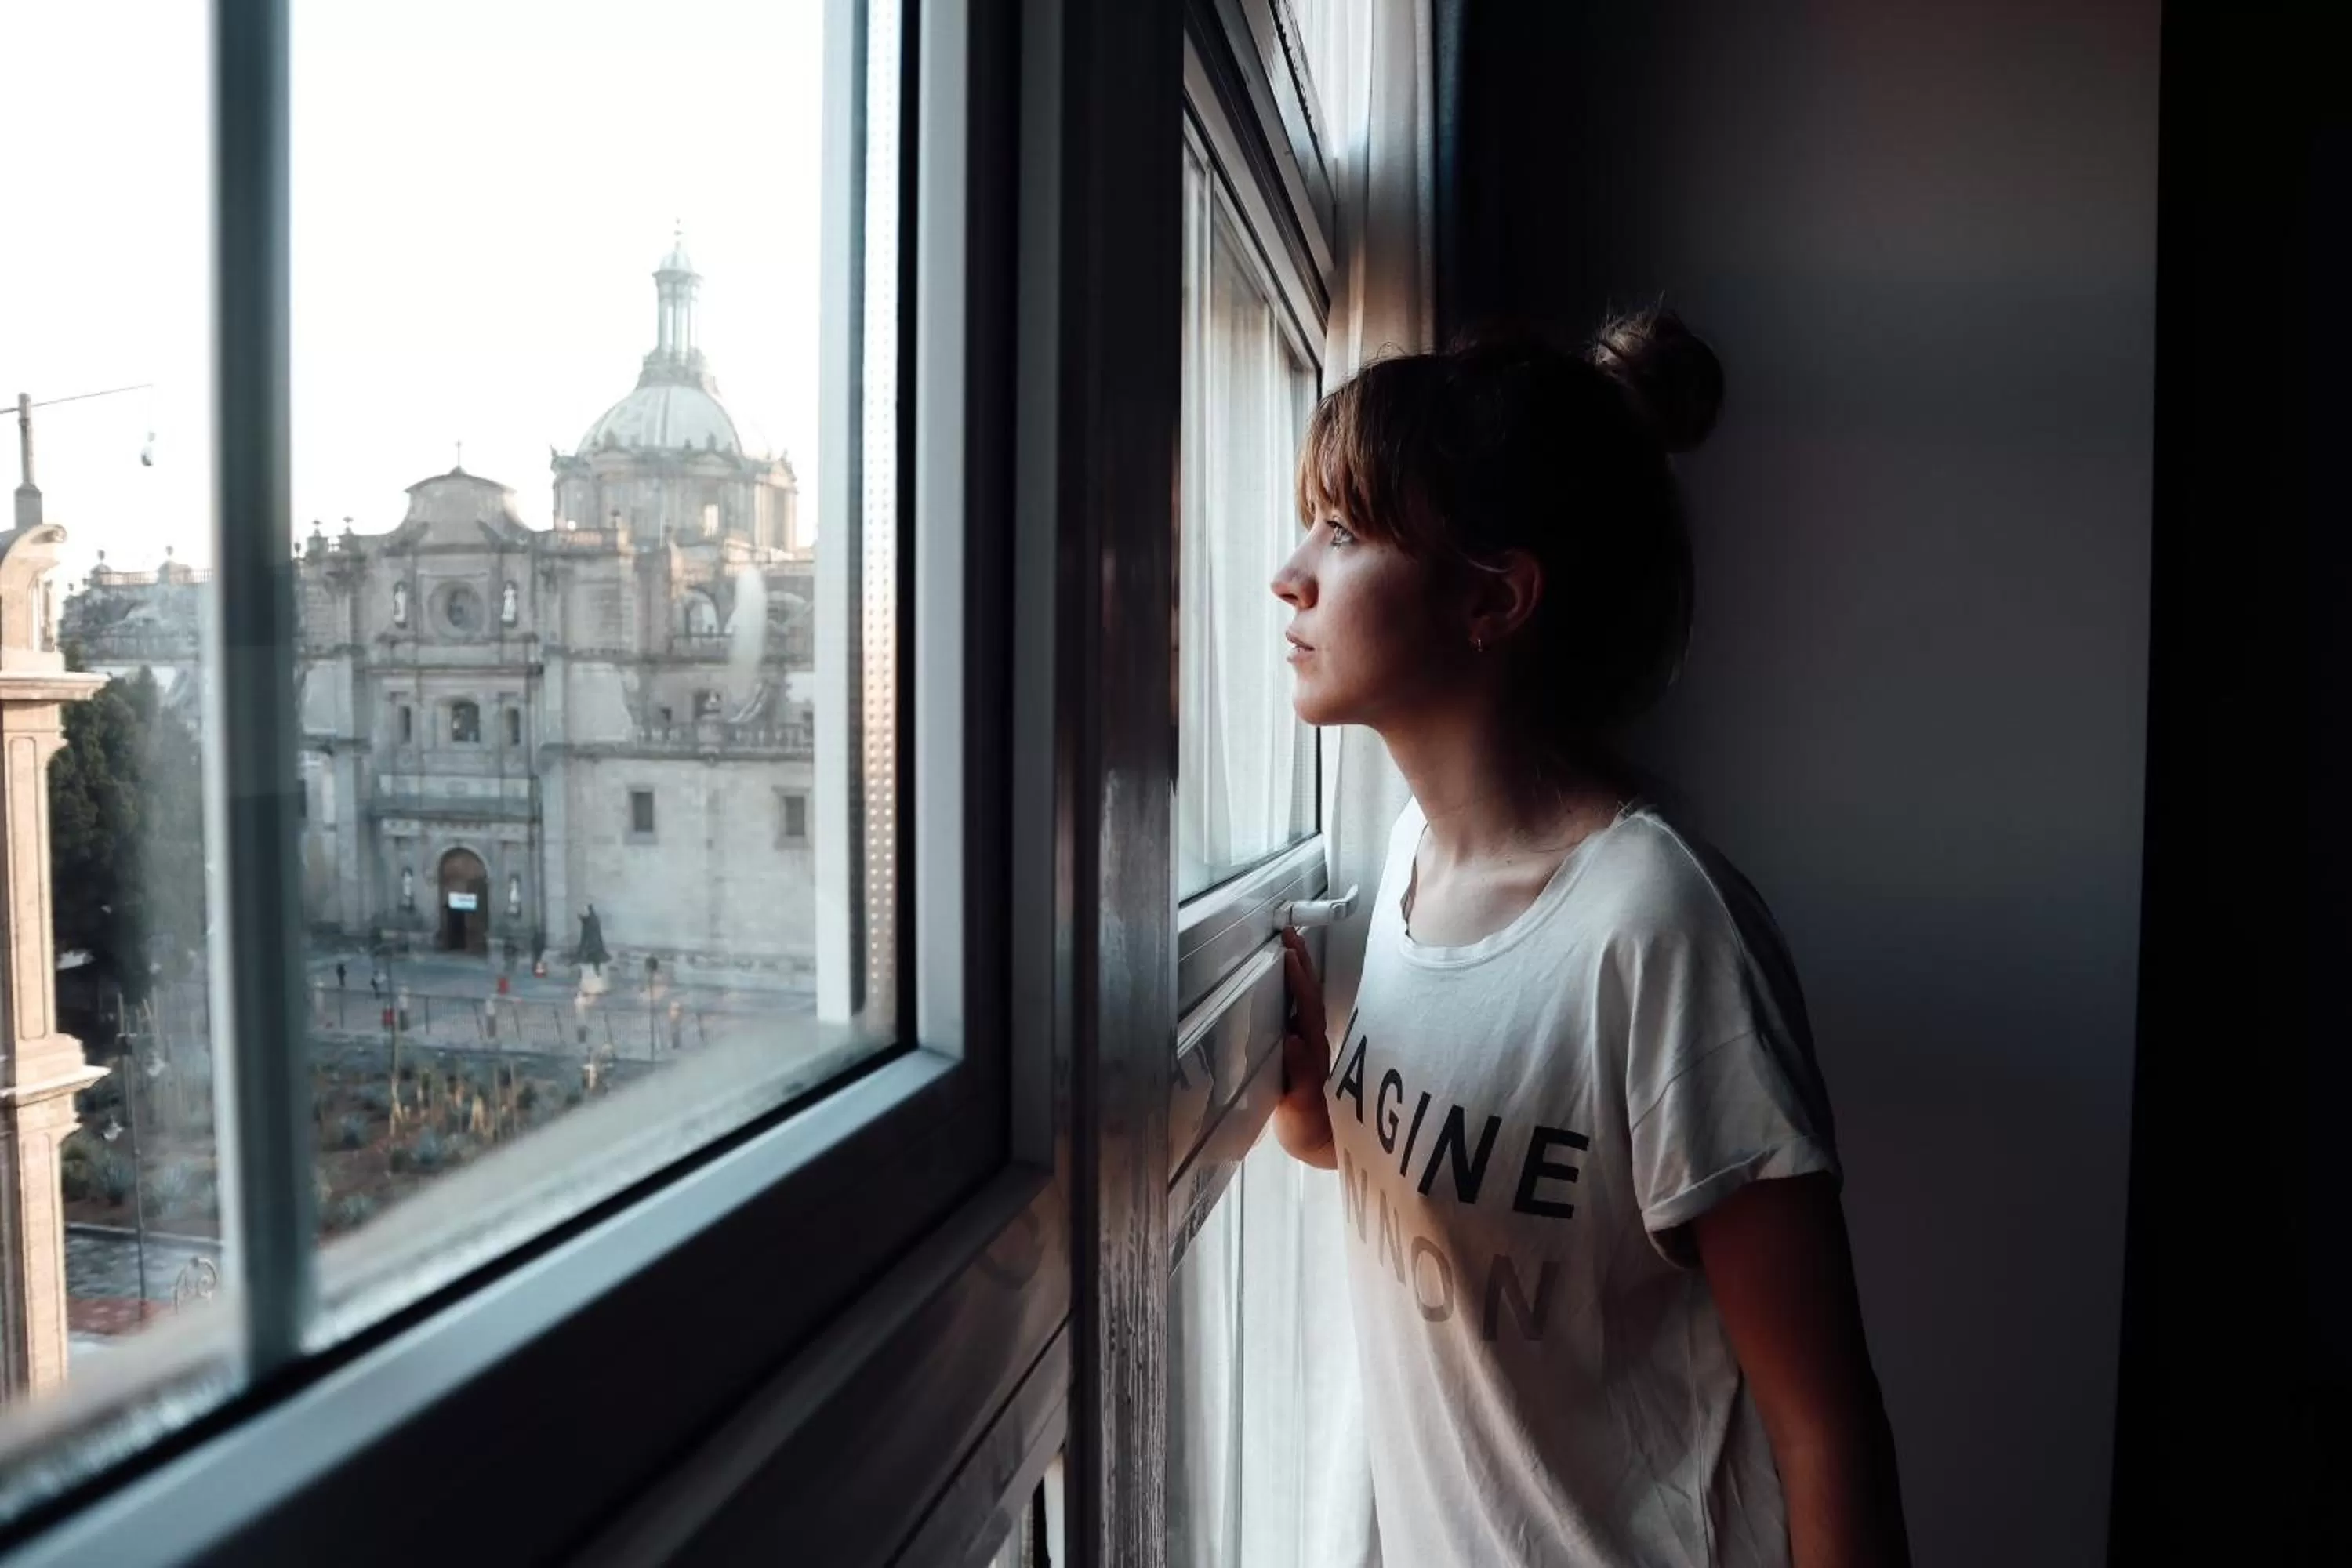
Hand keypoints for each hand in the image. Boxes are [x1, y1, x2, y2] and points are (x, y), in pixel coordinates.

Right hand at [1274, 928, 1336, 1166]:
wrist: (1323, 1146)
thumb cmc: (1312, 1131)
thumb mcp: (1302, 1109)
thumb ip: (1300, 1076)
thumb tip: (1292, 1039)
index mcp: (1312, 1052)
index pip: (1305, 1008)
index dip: (1297, 981)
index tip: (1286, 952)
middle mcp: (1312, 1042)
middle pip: (1308, 995)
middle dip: (1300, 962)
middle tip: (1285, 932)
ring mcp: (1308, 1046)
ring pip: (1305, 1000)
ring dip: (1297, 971)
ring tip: (1283, 944)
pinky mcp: (1300, 1052)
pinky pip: (1296, 1010)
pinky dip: (1290, 989)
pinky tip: (1278, 981)